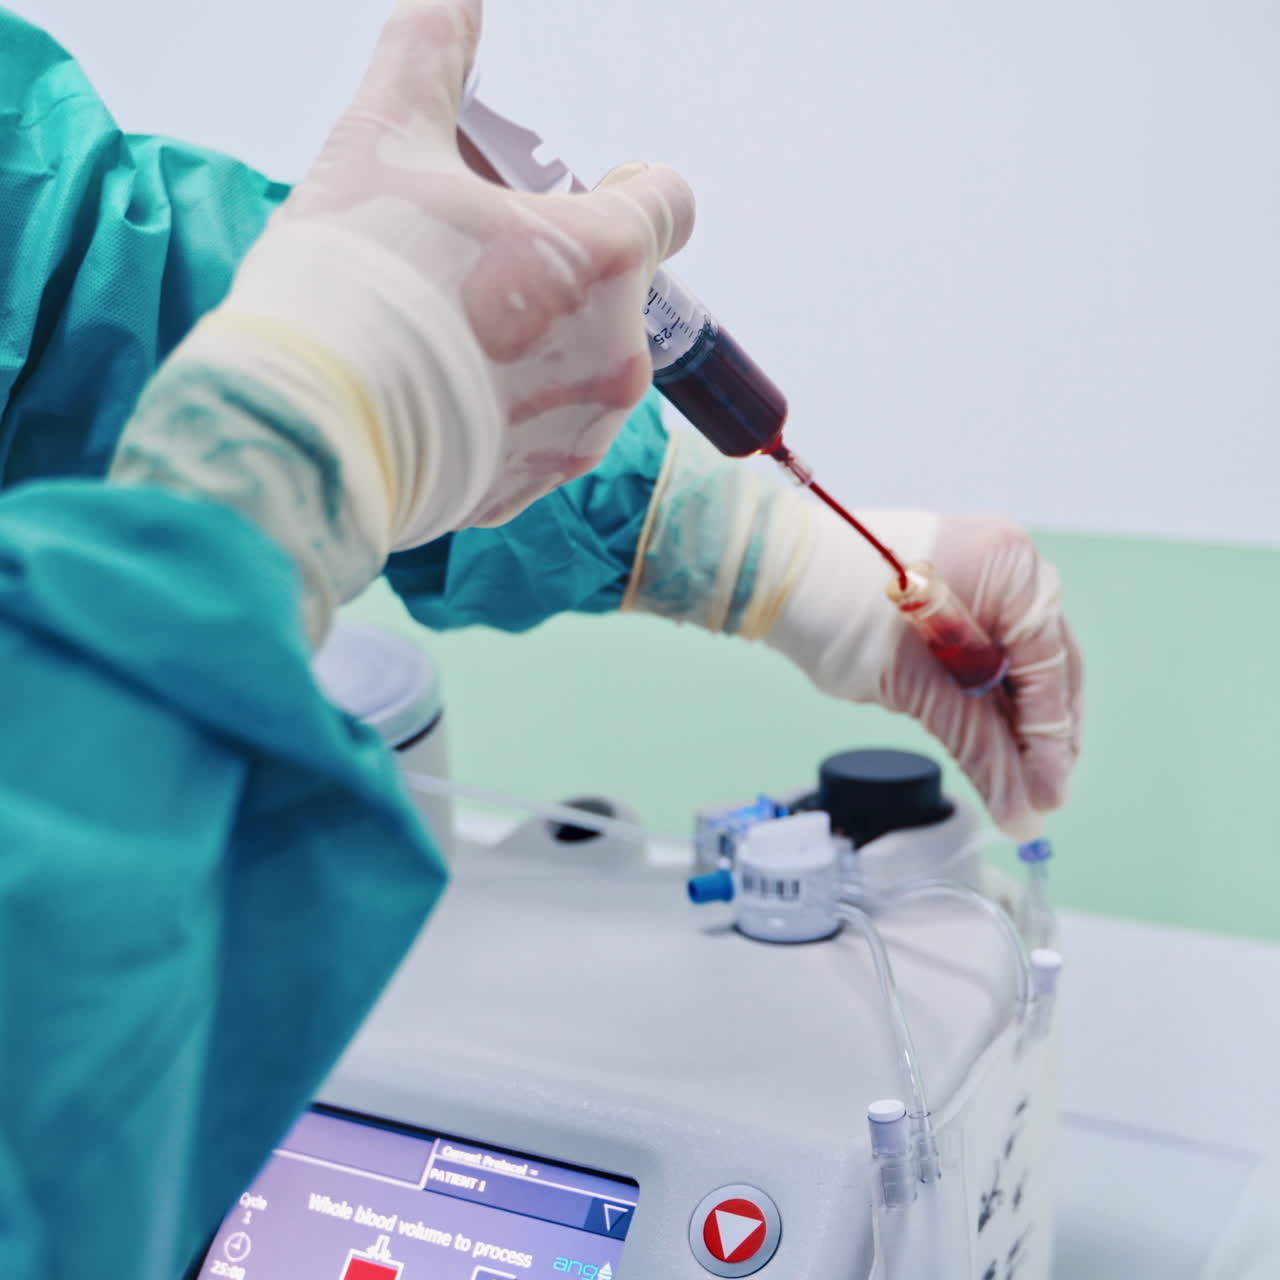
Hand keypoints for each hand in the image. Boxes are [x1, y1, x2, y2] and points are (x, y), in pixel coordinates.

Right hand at [111, 0, 692, 643]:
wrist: (315, 426)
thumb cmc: (355, 278)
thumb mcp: (383, 140)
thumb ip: (431, 56)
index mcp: (602, 257)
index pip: (669, 202)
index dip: (633, 188)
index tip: (592, 193)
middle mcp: (617, 351)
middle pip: (612, 292)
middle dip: (558, 274)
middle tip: (476, 269)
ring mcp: (583, 427)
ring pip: (579, 368)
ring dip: (535, 348)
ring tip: (449, 342)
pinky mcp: (543, 486)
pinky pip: (540, 433)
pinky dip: (506, 415)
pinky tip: (441, 402)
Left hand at [765, 508, 1082, 839]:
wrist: (774, 574)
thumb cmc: (836, 610)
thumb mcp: (915, 688)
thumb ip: (978, 748)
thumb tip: (1022, 811)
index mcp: (1012, 568)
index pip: (1051, 669)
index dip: (1052, 742)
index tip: (1048, 797)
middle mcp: (1010, 563)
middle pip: (1046, 665)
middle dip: (1040, 735)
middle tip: (1038, 798)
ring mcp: (983, 573)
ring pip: (1018, 663)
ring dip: (1015, 721)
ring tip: (1017, 783)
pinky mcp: (953, 594)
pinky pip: (989, 651)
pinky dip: (988, 697)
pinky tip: (992, 741)